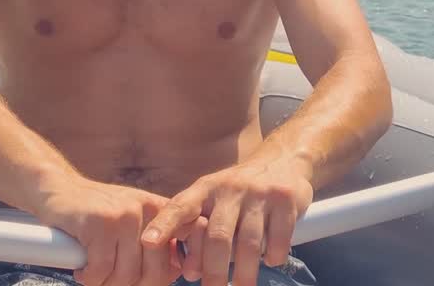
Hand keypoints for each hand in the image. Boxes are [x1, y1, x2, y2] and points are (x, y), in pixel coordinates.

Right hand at [35, 179, 181, 285]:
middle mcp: (148, 210)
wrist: (58, 189)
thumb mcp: (133, 221)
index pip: (177, 256)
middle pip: (153, 273)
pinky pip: (101, 269)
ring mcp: (125, 215)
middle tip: (109, 282)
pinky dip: (89, 278)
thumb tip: (174, 273)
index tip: (141, 280)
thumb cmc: (96, 214)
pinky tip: (82, 270)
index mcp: (161, 211)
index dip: (164, 278)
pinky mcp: (101, 222)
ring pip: (125, 275)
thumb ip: (155, 242)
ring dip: (106, 284)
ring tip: (94, 274)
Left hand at [141, 159, 314, 285]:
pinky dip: (273, 256)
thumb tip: (191, 273)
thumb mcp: (213, 200)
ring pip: (248, 242)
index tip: (148, 243)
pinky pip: (277, 238)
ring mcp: (259, 192)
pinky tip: (270, 260)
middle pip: (217, 236)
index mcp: (205, 189)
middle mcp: (230, 188)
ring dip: (245, 273)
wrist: (284, 160)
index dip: (163, 225)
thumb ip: (198, 233)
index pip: (180, 206)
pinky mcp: (285, 199)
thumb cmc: (239, 193)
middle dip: (213, 270)